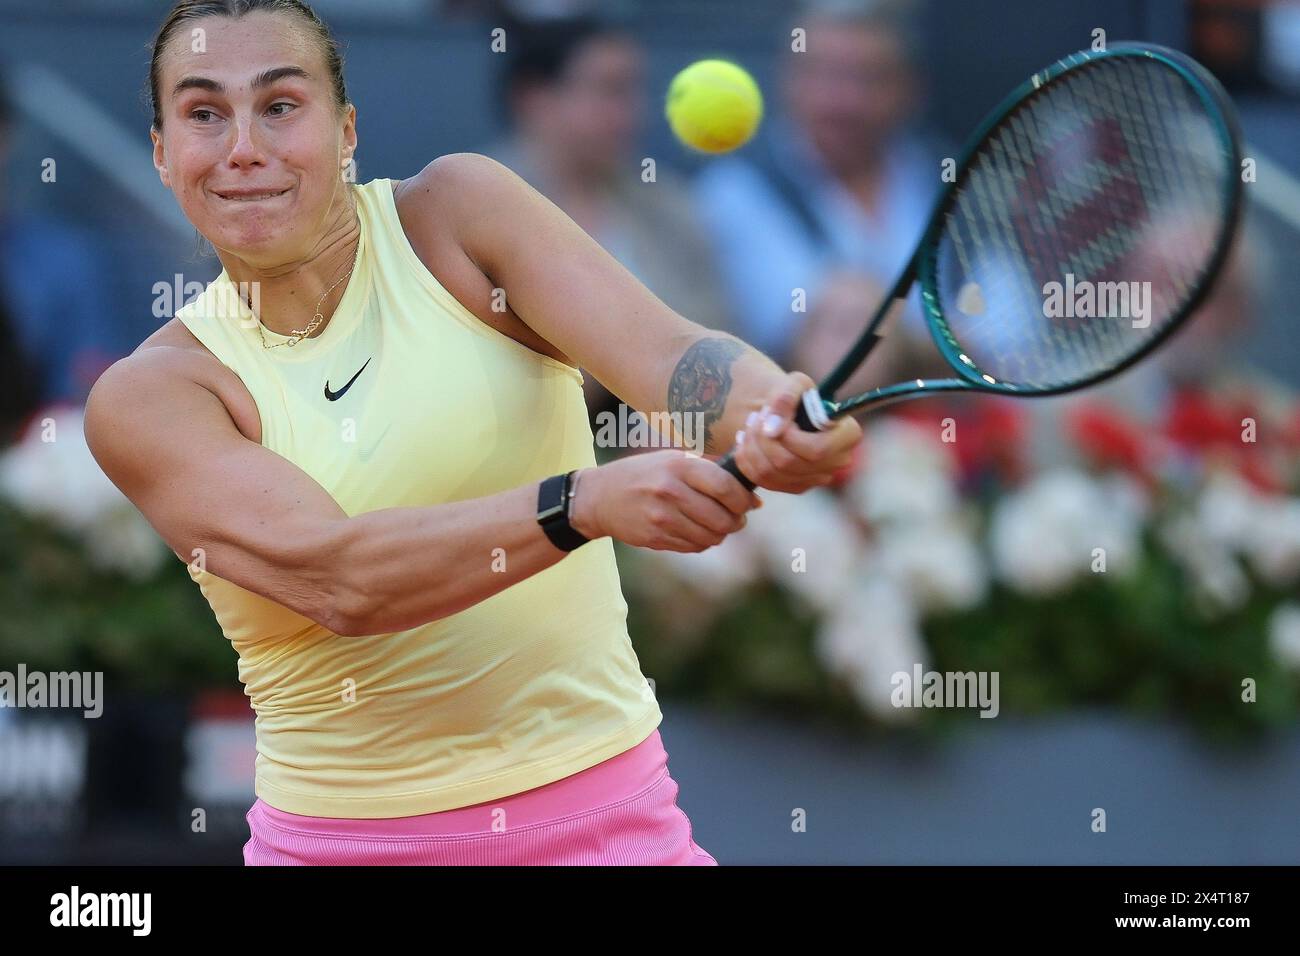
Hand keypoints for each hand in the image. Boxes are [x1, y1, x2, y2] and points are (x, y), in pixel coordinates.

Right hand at [570, 450, 762, 552]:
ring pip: (711, 536)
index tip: (748, 503)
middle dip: (736, 521)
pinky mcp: (656, 538)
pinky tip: (697, 531)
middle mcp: (670, 491)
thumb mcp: (671, 459)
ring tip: (717, 524)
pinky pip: (694, 546)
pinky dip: (702, 541)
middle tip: (736, 517)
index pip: (725, 487)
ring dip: (721, 533)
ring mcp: (662, 518)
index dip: (743, 499)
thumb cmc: (642, 474)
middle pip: (723, 517)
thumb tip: (752, 496)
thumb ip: (710, 471)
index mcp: (678, 466)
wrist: (599, 497)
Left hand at [730, 371, 861, 492]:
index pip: (818, 450)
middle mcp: (838, 461)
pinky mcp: (797, 486)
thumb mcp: (794, 384)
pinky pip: (764, 481)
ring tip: (751, 425)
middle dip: (763, 439)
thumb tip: (772, 428)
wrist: (786, 411)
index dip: (789, 438)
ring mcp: (818, 478)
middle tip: (756, 416)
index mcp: (848, 435)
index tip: (773, 417)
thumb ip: (785, 398)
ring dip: (752, 447)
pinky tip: (746, 441)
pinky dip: (747, 460)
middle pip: (790, 463)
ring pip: (772, 474)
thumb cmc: (796, 395)